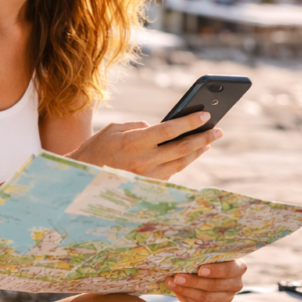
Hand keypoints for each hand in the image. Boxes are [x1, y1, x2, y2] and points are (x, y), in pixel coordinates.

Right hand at [67, 111, 222, 179]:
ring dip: (197, 151)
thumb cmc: (97, 149)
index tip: (205, 115)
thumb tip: (160, 128)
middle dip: (203, 138)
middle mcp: (143, 162)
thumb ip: (138, 126)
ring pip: (180, 163)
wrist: (82, 179)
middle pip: (180, 149)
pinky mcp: (148, 187)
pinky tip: (193, 153)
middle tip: (218, 130)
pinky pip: (172, 172)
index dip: (189, 122)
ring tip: (210, 141)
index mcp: (133, 143)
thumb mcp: (114, 129)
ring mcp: (147, 177)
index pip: (168, 131)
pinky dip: (184, 161)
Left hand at [165, 259, 246, 301]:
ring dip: (186, 291)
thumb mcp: (211, 251)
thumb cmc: (208, 256)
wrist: (207, 270)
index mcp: (238, 267)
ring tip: (172, 283)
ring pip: (205, 297)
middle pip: (213, 285)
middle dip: (193, 282)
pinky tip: (178, 293)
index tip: (200, 269)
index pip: (229, 270)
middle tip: (177, 277)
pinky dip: (188, 300)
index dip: (215, 271)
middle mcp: (236, 284)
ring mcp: (227, 298)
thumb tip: (186, 249)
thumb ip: (204, 251)